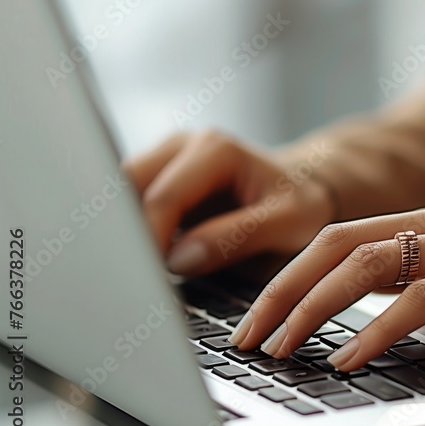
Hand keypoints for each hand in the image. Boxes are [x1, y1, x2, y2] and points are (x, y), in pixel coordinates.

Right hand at [123, 130, 334, 274]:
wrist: (306, 191)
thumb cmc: (302, 206)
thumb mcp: (288, 224)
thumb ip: (237, 237)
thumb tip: (180, 258)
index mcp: (215, 150)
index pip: (162, 197)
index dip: (149, 240)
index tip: (144, 277)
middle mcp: (183, 146)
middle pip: (125, 189)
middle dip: (124, 234)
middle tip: (130, 279)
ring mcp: (166, 161)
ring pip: (118, 196)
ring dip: (122, 234)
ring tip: (134, 274)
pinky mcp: (158, 181)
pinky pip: (128, 207)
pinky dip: (129, 234)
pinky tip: (140, 263)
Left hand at [228, 204, 424, 370]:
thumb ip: (420, 282)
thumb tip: (366, 314)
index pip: (338, 238)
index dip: (290, 275)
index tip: (259, 316)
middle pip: (338, 245)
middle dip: (284, 290)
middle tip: (249, 334)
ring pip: (369, 266)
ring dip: (316, 309)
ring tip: (285, 347)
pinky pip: (421, 299)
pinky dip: (377, 329)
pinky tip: (351, 354)